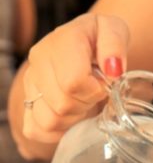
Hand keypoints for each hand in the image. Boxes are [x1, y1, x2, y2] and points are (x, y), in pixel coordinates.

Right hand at [22, 13, 128, 143]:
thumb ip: (115, 45)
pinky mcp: (28, 101)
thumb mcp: (114, 30)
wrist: (86, 43)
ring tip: (82, 104)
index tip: (102, 84)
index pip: (73, 82)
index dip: (94, 91)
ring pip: (49, 120)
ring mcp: (31, 83)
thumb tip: (112, 69)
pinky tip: (70, 118)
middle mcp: (39, 62)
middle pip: (62, 104)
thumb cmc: (100, 39)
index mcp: (60, 42)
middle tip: (94, 95)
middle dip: (86, 105)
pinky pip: (36, 130)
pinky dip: (57, 131)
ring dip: (72, 120)